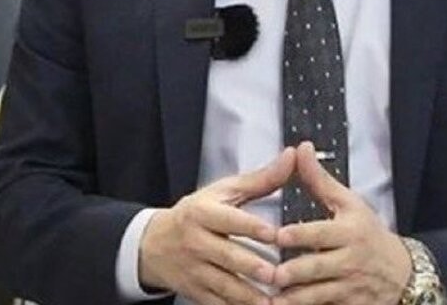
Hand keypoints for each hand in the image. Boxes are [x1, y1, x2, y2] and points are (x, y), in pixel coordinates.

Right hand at [139, 147, 296, 304]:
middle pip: (226, 255)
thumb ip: (261, 179)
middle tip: (276, 274)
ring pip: (223, 285)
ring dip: (247, 295)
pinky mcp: (196, 292)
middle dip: (251, 266)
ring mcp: (194, 270)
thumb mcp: (222, 192)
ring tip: (271, 302)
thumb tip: (292, 156)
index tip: (273, 233)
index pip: (228, 220)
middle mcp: (196, 242)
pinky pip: (217, 304)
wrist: (154, 245)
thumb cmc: (196, 214)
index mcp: (202, 213)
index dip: (251, 227)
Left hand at [271, 142, 410, 304]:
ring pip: (319, 294)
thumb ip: (319, 180)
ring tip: (272, 298)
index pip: (322, 233)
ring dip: (296, 298)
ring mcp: (350, 287)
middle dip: (296, 272)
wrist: (403, 273)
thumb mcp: (349, 203)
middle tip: (272, 273)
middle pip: (319, 267)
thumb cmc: (367, 233)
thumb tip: (300, 148)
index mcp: (349, 232)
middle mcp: (350, 260)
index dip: (300, 235)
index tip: (279, 235)